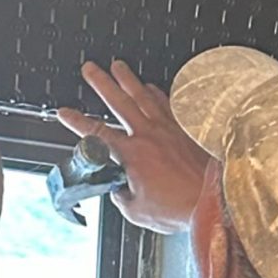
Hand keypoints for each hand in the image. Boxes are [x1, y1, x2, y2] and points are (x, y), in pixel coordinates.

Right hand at [57, 59, 211, 234]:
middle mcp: (149, 135)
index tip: (64, 112)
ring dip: (128, 79)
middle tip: (90, 68)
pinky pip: (168, 104)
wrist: (214, 201)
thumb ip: (122, 196)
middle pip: (119, 101)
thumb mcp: (137, 211)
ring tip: (118, 66)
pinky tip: (152, 87)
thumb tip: (119, 190)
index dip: (77, 122)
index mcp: (132, 154)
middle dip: (101, 82)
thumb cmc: (180, 208)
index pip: (96, 133)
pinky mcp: (186, 131)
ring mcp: (169, 129)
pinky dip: (157, 93)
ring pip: (144, 96)